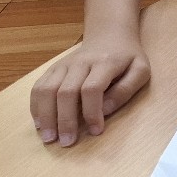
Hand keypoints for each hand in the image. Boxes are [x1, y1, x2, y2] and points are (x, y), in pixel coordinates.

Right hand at [29, 35, 150, 146]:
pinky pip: (38, 87)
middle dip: (65, 120)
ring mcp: (63, 65)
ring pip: (47, 90)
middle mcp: (80, 62)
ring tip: (49, 138)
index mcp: (105, 63)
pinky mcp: (53, 69)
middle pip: (66, 92)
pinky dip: (36, 106)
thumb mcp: (140, 70)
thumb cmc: (127, 57)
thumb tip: (105, 110)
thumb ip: (126, 90)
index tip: (96, 131)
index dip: (92, 112)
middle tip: (66, 142)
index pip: (92, 89)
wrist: (109, 35)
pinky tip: (40, 123)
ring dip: (46, 116)